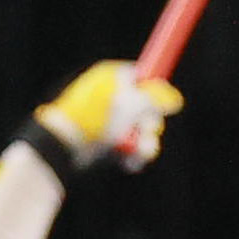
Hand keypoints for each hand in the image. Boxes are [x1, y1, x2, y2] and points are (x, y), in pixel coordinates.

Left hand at [31, 58, 181, 176]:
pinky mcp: (100, 142)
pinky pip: (124, 145)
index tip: (164, 104)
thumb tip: (175, 101)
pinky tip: (130, 162)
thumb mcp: (134, 105)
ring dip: (144, 142)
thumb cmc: (97, 119)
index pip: (141, 76)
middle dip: (150, 123)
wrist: (63, 146)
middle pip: (142, 106)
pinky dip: (130, 154)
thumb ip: (157, 101)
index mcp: (109, 77)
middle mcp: (106, 96)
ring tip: (139, 152)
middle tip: (146, 130)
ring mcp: (103, 120)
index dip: (155, 90)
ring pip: (135, 130)